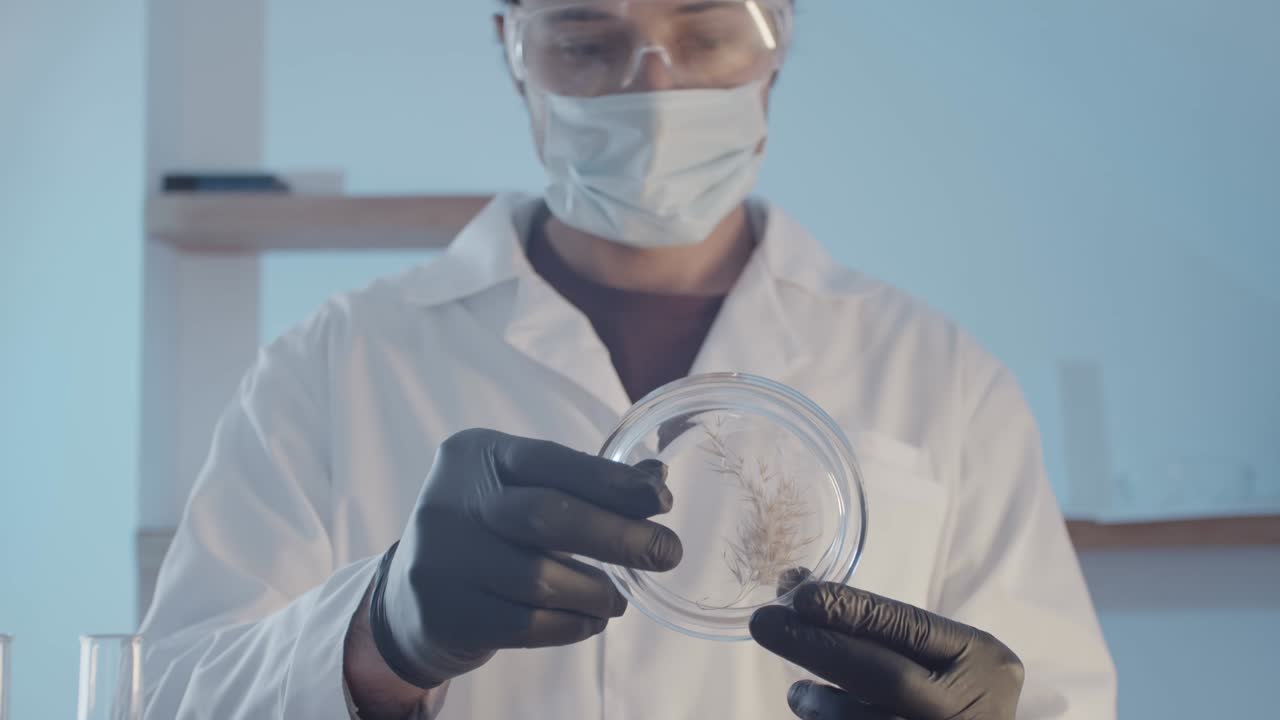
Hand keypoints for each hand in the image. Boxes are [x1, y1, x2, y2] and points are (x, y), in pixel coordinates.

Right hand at [368, 429, 681, 688]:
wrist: (409, 599)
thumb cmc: (486, 533)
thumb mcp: (522, 491)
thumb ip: (585, 482)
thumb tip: (655, 477)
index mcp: (475, 454)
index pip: (552, 460)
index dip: (611, 481)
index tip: (662, 500)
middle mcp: (449, 498)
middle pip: (546, 516)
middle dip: (617, 536)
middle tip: (666, 553)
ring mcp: (439, 556)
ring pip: (538, 578)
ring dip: (595, 591)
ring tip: (619, 598)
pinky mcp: (442, 611)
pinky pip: (524, 624)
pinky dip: (570, 625)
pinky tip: (591, 620)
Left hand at [750, 582, 1024, 719]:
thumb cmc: (954, 688)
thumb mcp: (940, 650)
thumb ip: (875, 622)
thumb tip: (794, 585)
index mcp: (978, 658)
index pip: (909, 629)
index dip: (854, 611)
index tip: (802, 595)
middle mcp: (967, 703)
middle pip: (886, 677)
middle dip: (819, 646)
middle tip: (766, 623)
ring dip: (822, 702)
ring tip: (798, 692)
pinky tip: (815, 711)